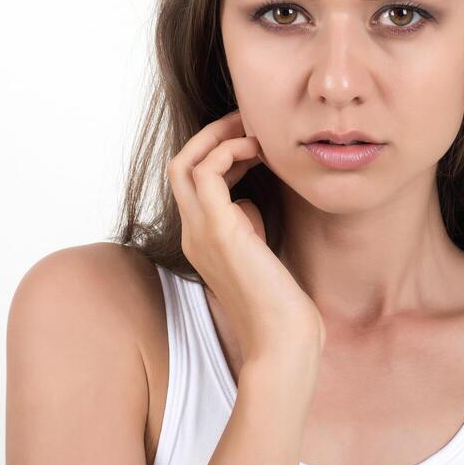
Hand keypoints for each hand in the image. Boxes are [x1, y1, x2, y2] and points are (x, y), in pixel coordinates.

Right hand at [166, 110, 324, 361]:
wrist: (283, 343)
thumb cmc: (280, 307)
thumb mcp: (260, 255)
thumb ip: (248, 227)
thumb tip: (248, 203)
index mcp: (200, 241)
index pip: (192, 182)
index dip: (219, 154)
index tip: (252, 142)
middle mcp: (192, 234)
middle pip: (180, 165)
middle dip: (212, 136)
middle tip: (248, 122)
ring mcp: (201, 233)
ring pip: (185, 163)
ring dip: (220, 137)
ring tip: (255, 131)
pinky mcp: (220, 231)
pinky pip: (206, 173)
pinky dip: (229, 151)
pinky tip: (258, 151)